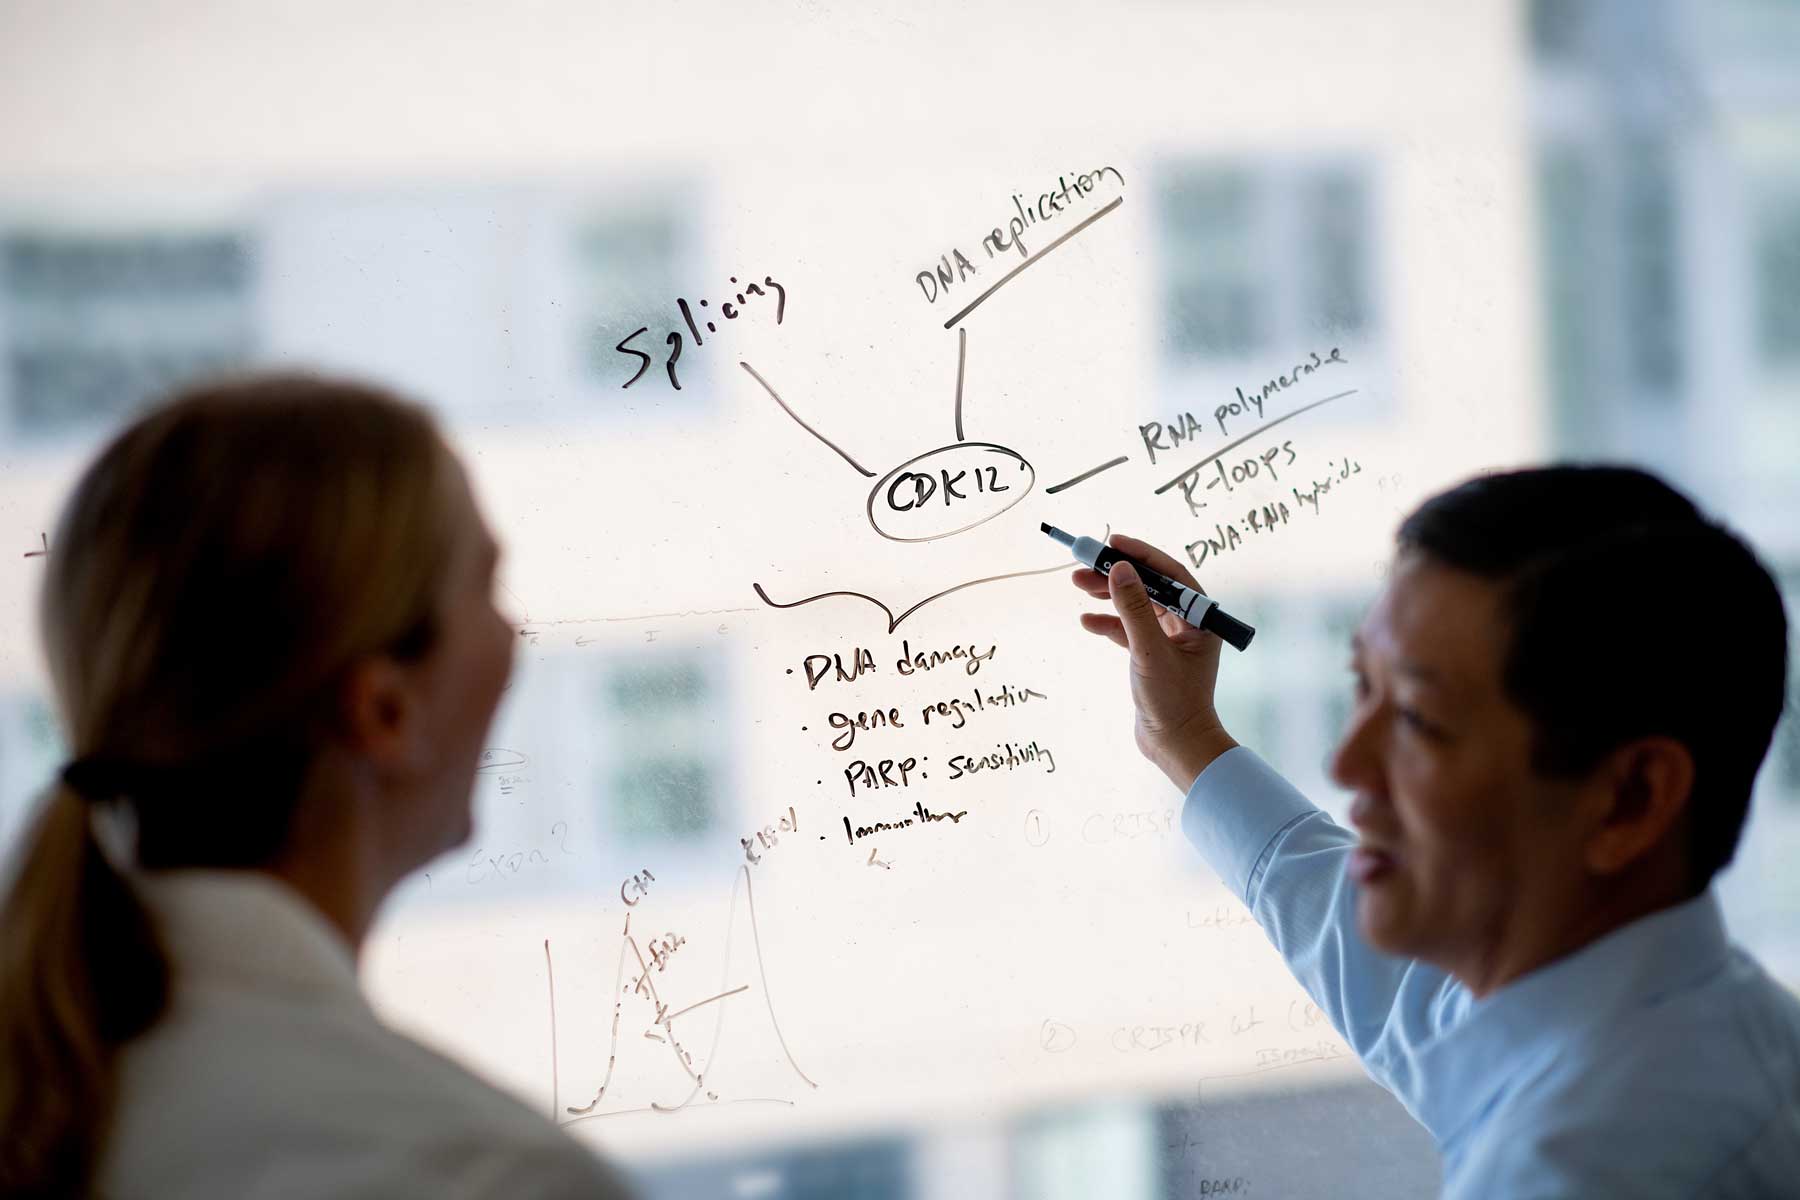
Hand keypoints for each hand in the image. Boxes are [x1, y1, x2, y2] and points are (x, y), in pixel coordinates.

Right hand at [1071, 533, 1237, 789]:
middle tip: (1084, 564)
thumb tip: (1119, 568)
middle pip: (1149, 587)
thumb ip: (1133, 608)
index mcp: (1198, 619)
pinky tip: (1087, 620)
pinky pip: (1128, 630)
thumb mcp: (1148, 651)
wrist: (1176, 746)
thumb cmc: (1173, 701)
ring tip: (1077, 585)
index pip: (1169, 574)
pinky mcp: (1151, 656)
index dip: (1141, 555)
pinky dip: (1108, 623)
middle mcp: (1186, 625)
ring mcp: (1168, 640)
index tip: (1113, 543)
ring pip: (1135, 606)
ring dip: (1107, 595)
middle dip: (1116, 574)